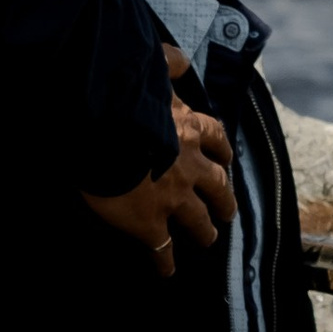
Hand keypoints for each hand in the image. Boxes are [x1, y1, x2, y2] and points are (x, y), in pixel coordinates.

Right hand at [82, 43, 233, 279]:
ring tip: (208, 238)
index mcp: (188, 128)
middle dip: (224, 198)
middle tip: (228, 209)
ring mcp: (172, 197)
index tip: (226, 159)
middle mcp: (189, 166)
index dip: (222, 151)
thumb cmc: (123, 99)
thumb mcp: (149, 69)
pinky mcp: (149, 223)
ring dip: (205, 230)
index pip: (215, 140)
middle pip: (217, 186)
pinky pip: (162, 248)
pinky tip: (166, 272)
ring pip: (198, 220)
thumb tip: (178, 58)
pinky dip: (165, 262)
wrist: (104, 131)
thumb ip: (166, 63)